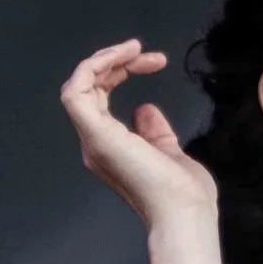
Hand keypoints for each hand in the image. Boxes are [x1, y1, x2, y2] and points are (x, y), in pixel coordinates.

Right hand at [59, 38, 218, 226]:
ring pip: (78, 86)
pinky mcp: (97, 136)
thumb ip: (155, 131)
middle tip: (146, 54)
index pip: (100, 97)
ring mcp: (94, 140)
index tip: (155, 62)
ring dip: (105, 60)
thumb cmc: (184, 194)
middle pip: (89, 88)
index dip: (121, 71)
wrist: (186, 214)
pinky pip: (76, 92)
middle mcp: (96, 144)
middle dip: (115, 62)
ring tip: (134, 49)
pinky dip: (94, 68)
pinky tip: (122, 57)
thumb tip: (145, 109)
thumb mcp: (169, 152)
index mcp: (111, 147)